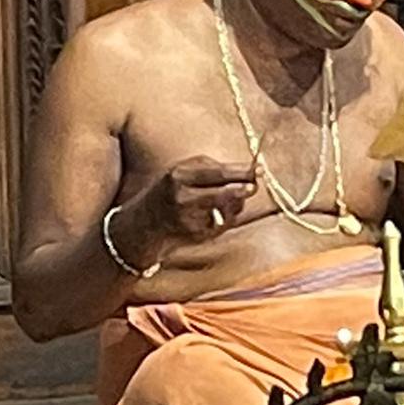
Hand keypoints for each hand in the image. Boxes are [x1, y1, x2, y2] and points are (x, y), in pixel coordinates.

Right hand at [120, 156, 256, 259]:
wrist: (144, 224)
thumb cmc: (169, 191)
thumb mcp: (182, 172)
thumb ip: (211, 170)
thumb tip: (247, 172)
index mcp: (179, 176)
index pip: (217, 173)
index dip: (241, 172)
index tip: (259, 169)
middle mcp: (184, 198)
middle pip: (225, 193)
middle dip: (243, 190)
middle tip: (253, 186)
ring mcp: (190, 219)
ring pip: (228, 209)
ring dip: (236, 204)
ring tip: (229, 198)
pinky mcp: (196, 235)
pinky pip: (223, 224)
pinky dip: (226, 218)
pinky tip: (215, 214)